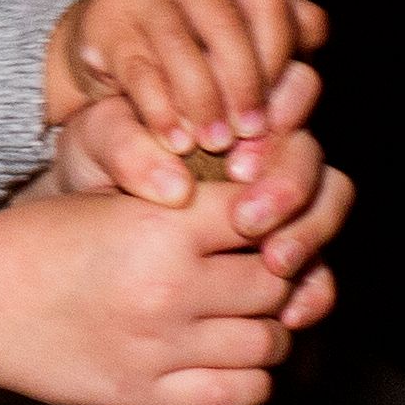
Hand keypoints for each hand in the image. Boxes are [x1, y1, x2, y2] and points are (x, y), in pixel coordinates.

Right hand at [0, 185, 299, 404]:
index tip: (262, 225)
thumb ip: (185, 205)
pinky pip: (239, 391)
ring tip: (248, 318)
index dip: (273, 218)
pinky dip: (253, 375)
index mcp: (160, 225)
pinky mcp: (147, 393)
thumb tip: (261, 213)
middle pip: (277, 281)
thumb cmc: (42, 242)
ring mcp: (161, 345)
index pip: (262, 214)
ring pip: (269, 340)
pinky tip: (234, 359)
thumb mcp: (112, 199)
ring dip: (270, 329)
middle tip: (264, 273)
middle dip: (280, 275)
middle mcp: (169, 286)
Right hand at [48, 0, 317, 155]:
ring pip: (182, 51)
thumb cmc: (196, 36)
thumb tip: (314, 34)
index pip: (268, 2)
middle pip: (226, 27)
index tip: (279, 104)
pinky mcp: (105, 21)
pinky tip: (177, 141)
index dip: (278, 60)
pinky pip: (140, 72)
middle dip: (242, 88)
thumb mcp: (245, 23)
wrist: (110, 39)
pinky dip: (162, 113)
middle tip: (249, 135)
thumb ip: (288, 25)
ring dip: (204, 106)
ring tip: (215, 144)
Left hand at [49, 80, 347, 271]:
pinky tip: (285, 314)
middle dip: (291, 188)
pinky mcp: (281, 258)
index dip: (280, 119)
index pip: (292, 90)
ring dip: (309, 236)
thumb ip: (126, 143)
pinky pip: (318, 274)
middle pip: (315, 158)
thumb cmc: (90, 164)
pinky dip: (310, 293)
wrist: (75, 228)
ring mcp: (281, 206)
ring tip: (274, 265)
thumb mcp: (94, 140)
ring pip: (328, 210)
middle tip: (249, 222)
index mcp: (236, 102)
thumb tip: (176, 187)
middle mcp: (269, 151)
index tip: (235, 163)